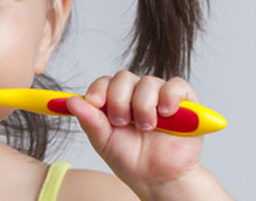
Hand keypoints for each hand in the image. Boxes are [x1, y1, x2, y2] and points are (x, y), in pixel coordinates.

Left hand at [66, 70, 211, 198]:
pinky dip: (169, 97)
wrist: (158, 179)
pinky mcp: (185, 102)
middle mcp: (138, 95)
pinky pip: (176, 85)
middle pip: (124, 77)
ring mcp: (160, 96)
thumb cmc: (131, 161)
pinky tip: (165, 113)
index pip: (105, 82)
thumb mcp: (103, 141)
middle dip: (119, 100)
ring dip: (144, 106)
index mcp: (117, 102)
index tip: (95, 103)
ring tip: (146, 128)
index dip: (98, 89)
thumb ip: (89, 120)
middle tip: (121, 123)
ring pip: (148, 82)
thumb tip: (71, 101)